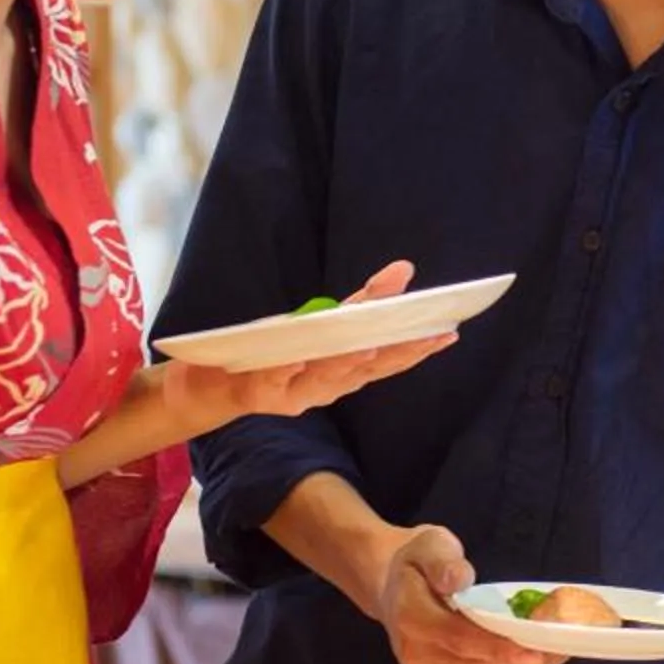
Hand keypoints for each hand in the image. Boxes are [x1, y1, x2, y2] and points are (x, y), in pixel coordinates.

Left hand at [165, 260, 456, 435]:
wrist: (215, 382)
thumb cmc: (276, 349)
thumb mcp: (320, 323)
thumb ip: (362, 302)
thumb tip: (403, 270)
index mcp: (345, 374)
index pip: (389, 361)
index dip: (420, 348)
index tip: (449, 330)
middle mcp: (326, 390)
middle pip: (366, 370)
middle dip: (396, 352)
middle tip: (423, 334)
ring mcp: (293, 394)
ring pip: (327, 377)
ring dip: (350, 359)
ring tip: (372, 340)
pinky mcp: (260, 392)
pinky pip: (277, 376)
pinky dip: (292, 365)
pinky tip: (303, 351)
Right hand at [376, 523, 563, 663]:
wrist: (391, 588)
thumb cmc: (420, 563)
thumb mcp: (430, 544)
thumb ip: (444, 561)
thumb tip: (460, 579)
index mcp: (412, 619)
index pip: (460, 640)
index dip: (500, 648)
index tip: (538, 649)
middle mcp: (414, 658)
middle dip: (525, 661)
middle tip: (562, 644)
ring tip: (554, 653)